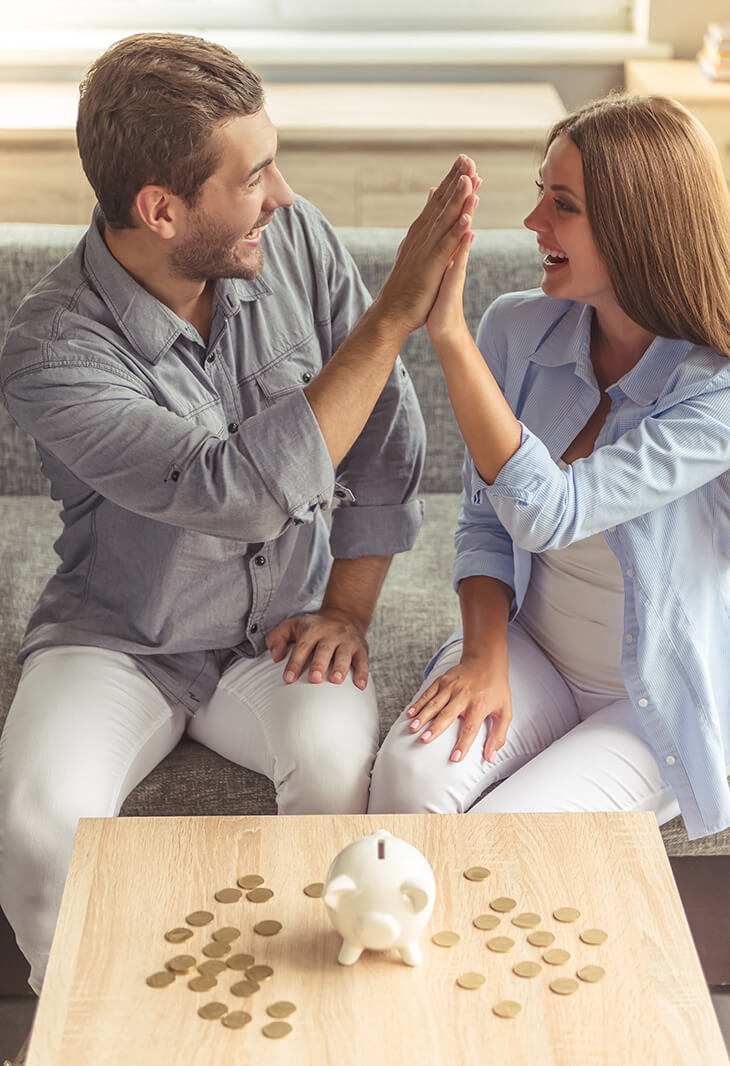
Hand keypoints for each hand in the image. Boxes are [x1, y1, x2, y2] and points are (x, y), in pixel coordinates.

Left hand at [265, 607, 369, 688]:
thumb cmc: (314, 627)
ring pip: (344, 654)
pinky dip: (362, 673)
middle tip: (314, 679)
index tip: (288, 678)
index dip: (295, 663)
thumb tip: (276, 656)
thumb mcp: (292, 625)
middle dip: (319, 664)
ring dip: (340, 667)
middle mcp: (330, 635)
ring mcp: (347, 641)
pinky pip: (363, 661)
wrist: (345, 616)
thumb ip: (277, 638)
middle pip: (324, 650)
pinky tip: (359, 685)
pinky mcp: (361, 648)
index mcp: (312, 630)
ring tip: (336, 680)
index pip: (302, 647)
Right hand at [374, 156, 479, 336]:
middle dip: (456, 180)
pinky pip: (446, 247)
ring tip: (469, 177)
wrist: (391, 313)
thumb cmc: (406, 286)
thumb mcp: (416, 252)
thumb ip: (426, 227)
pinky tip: (468, 217)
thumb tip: (431, 204)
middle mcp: (422, 237)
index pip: (438, 202)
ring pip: (445, 220)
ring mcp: (426, 251)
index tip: (464, 161)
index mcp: (420, 233)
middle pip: (442, 203)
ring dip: (457, 198)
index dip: (451, 180)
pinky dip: (457, 232)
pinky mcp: (431, 267)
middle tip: (468, 158)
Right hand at [405, 658, 510, 762]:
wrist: (486, 661)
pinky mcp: (442, 680)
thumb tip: (491, 757)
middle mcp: (464, 696)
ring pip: (434, 704)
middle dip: (435, 728)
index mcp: (479, 706)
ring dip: (422, 716)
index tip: (455, 757)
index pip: (471, 728)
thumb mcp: (505, 712)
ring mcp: (451, 687)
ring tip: (413, 728)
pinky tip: (410, 713)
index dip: (463, 744)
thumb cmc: (496, 690)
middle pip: (448, 715)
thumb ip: (499, 736)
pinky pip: (428, 693)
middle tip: (424, 740)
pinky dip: (418, 703)